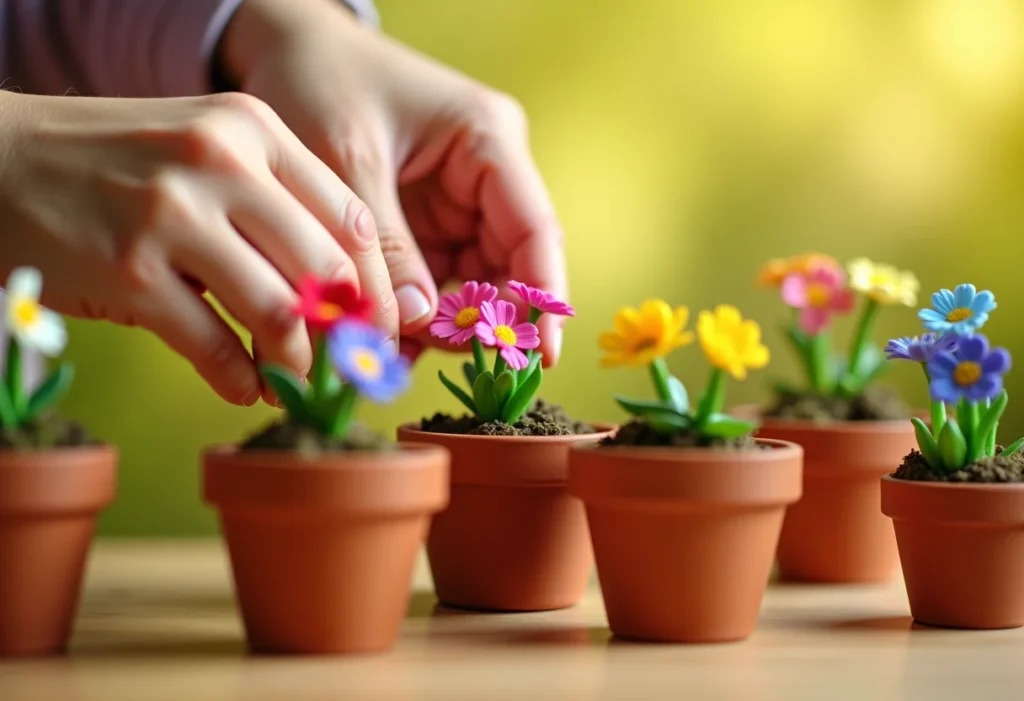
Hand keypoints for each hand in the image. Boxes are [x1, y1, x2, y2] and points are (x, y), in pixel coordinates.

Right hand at [0, 90, 385, 404]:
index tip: (380, 331)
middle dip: (347, 335)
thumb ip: (278, 205)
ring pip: (282, 313)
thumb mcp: (206, 150)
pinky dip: (241, 380)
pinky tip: (243, 385)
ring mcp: (172, 216)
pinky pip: (216, 348)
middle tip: (344, 366)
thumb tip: (351, 295)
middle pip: (329, 270)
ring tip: (288, 378)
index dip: (378, 288)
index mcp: (253, 130)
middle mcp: (220, 163)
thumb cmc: (116, 163)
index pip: (352, 220)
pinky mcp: (128, 273)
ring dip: (295, 363)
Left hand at [221, 0, 568, 364]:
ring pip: (471, 281)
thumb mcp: (349, 161)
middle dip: (482, 319)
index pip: (535, 230)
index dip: (542, 297)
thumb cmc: (321, 80)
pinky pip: (434, 279)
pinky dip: (415, 312)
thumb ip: (385, 245)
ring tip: (401, 354)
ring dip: (444, 323)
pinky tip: (388, 337)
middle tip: (448, 364)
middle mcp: (486, 174)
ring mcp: (457, 201)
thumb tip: (417, 324)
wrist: (282, 49)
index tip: (541, 357)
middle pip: (509, 264)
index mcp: (488, 140)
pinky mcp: (426, 222)